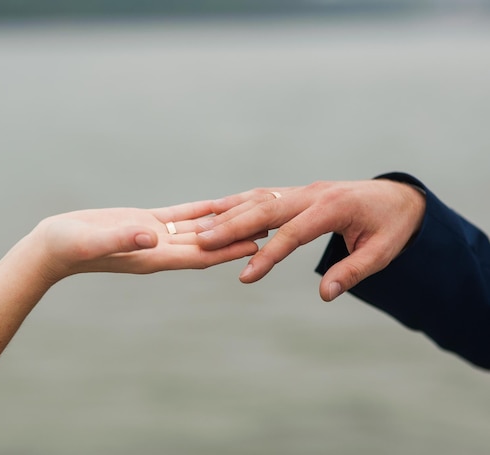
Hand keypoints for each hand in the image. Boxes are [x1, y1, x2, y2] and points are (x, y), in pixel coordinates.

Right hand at [31, 200, 260, 282]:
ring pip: (198, 228)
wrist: (52, 246)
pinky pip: (180, 215)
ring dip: (225, 222)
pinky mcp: (144, 222)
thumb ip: (122, 239)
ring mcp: (153, 236)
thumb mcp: (94, 241)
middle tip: (267, 226)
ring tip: (252, 214)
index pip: (199, 255)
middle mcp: (159, 248)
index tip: (258, 244)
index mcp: (152, 257)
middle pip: (207, 243)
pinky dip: (201, 210)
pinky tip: (219, 204)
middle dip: (236, 235)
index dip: (228, 250)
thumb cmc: (68, 247)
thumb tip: (151, 235)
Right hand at [196, 179, 425, 300]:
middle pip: (266, 209)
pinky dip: (239, 202)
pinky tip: (218, 211)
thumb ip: (352, 272)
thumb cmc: (391, 226)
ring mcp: (303, 190)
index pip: (294, 233)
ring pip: (260, 199)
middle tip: (205, 244)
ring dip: (230, 214)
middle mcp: (313, 193)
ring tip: (202, 229)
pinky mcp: (297, 192)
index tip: (245, 278)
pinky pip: (264, 196)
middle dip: (234, 227)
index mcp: (334, 208)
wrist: (398, 197)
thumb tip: (325, 294)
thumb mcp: (382, 252)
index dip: (268, 256)